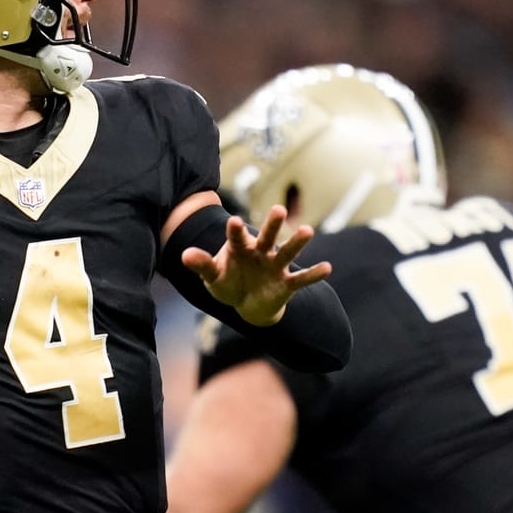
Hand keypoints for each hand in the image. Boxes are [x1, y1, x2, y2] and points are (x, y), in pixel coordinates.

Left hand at [180, 205, 331, 326]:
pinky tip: (327, 268)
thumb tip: (184, 255)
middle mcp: (261, 252)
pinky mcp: (286, 283)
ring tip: (308, 231)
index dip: (235, 230)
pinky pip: (301, 279)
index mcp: (240, 247)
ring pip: (287, 252)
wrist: (247, 302)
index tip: (233, 221)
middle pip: (267, 236)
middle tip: (279, 210)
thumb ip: (203, 265)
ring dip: (297, 243)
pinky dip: (313, 274)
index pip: (237, 237)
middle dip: (273, 224)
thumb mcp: (213, 276)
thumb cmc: (229, 282)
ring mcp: (275, 266)